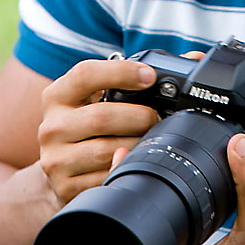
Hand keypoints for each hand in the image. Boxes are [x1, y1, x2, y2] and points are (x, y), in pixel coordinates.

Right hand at [37, 58, 158, 206]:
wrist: (61, 170)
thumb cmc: (91, 126)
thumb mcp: (99, 97)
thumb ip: (135, 76)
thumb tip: (194, 59)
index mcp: (58, 95)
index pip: (85, 74)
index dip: (121, 72)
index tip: (150, 76)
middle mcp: (50, 125)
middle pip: (101, 116)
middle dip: (139, 116)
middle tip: (157, 118)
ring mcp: (55, 158)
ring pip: (107, 149)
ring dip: (137, 144)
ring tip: (150, 139)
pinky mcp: (64, 186)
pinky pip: (106, 177)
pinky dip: (126, 168)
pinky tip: (134, 161)